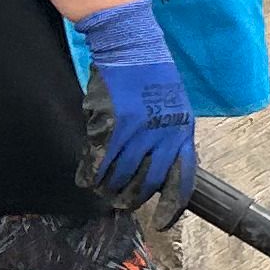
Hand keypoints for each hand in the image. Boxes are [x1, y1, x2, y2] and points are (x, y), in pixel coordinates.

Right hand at [73, 0, 197, 219]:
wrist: (132, 46)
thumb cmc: (152, 76)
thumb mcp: (173, 108)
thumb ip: (168, 139)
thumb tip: (157, 171)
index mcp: (183, 132)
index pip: (181, 180)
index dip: (171, 207)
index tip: (161, 223)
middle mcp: (163, 135)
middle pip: (147, 183)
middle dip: (133, 199)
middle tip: (121, 203)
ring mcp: (137, 131)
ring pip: (121, 175)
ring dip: (110, 187)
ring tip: (103, 190)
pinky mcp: (112, 125)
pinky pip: (99, 160)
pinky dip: (91, 174)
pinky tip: (87, 178)